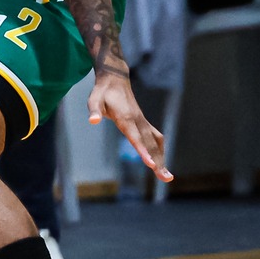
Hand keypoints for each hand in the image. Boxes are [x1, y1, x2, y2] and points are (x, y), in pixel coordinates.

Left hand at [88, 70, 170, 184]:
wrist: (115, 80)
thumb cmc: (102, 92)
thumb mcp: (94, 100)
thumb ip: (94, 111)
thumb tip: (92, 121)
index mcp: (126, 118)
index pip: (135, 138)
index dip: (143, 151)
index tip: (151, 165)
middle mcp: (138, 121)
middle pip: (149, 144)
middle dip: (158, 162)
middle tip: (166, 178)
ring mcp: (143, 122)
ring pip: (155, 143)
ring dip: (162, 158)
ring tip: (167, 177)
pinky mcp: (144, 122)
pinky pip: (155, 138)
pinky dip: (160, 150)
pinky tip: (161, 161)